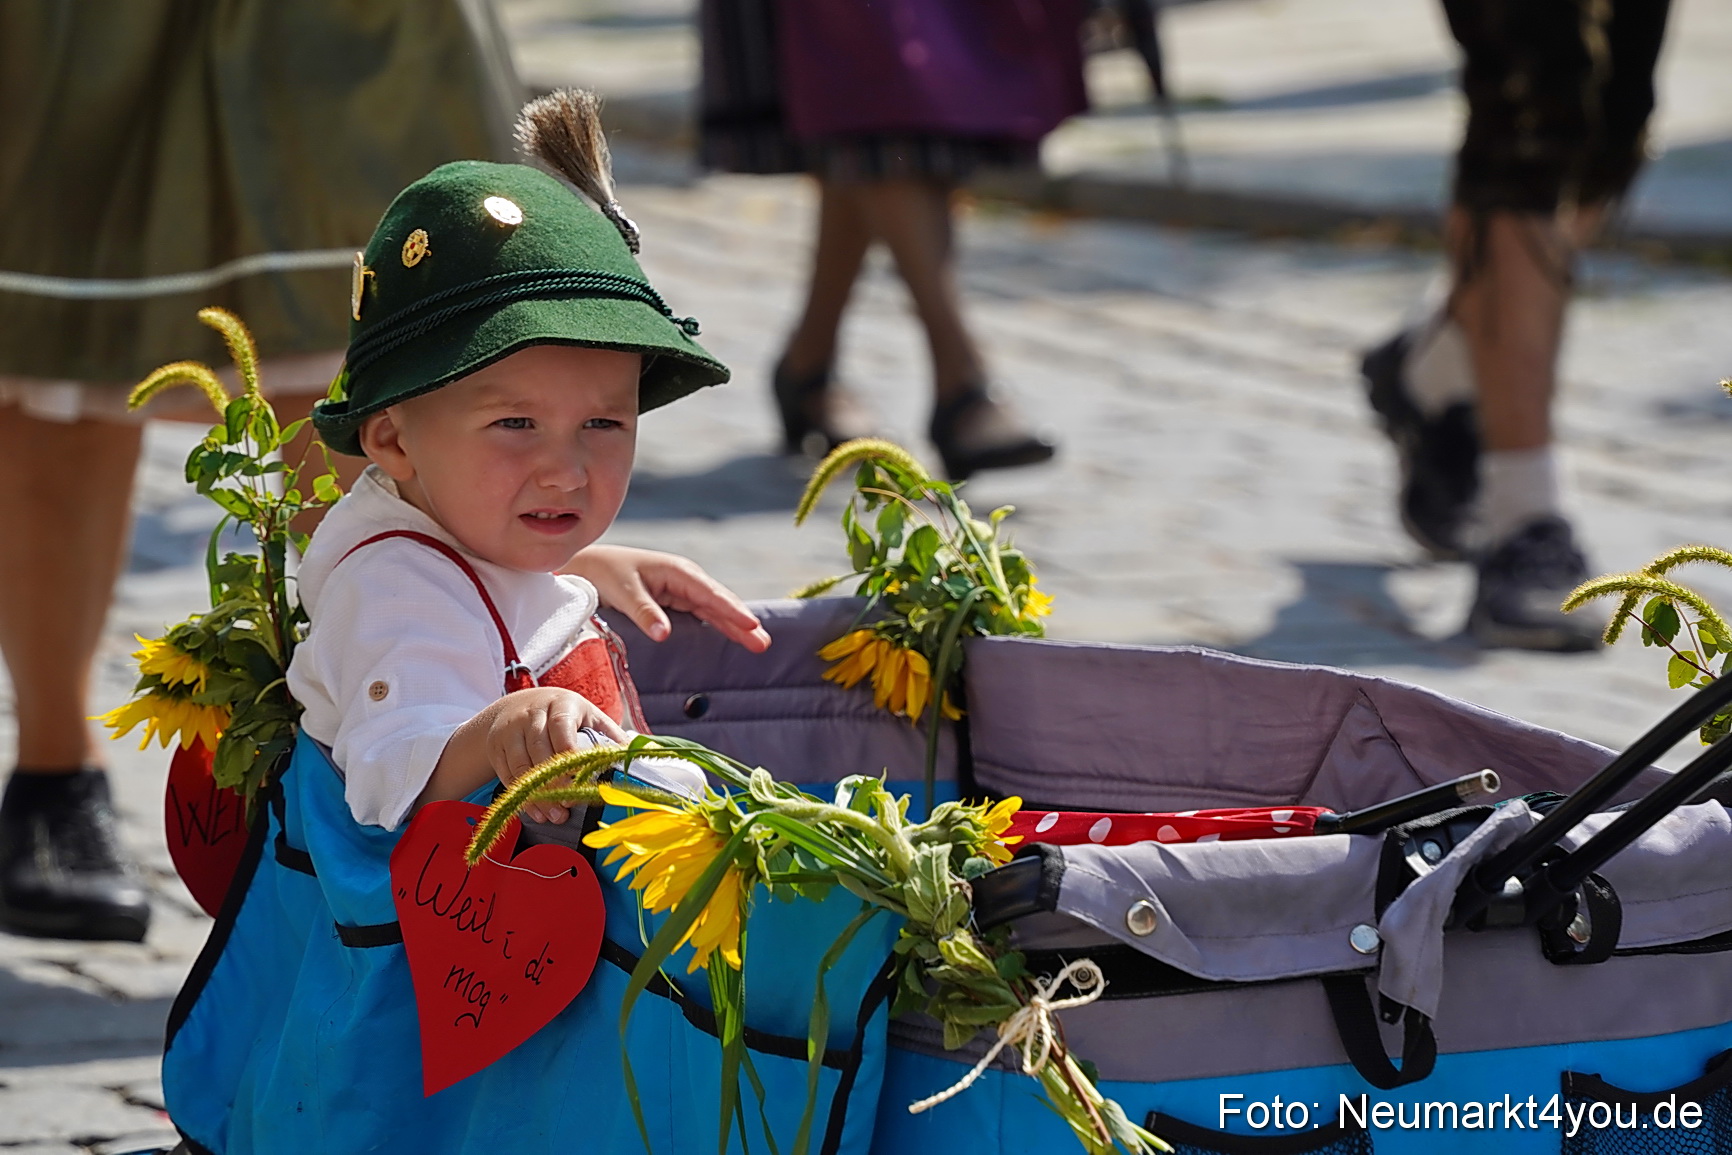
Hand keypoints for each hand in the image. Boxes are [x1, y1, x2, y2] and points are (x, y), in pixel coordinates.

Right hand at [482, 687, 627, 823]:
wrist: (518, 705)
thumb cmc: (564, 715)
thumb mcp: (589, 717)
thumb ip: (611, 735)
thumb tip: (641, 753)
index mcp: (561, 705)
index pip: (563, 730)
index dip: (571, 758)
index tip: (582, 782)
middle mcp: (532, 714)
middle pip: (540, 752)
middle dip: (555, 783)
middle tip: (569, 807)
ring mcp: (510, 730)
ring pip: (522, 768)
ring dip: (539, 796)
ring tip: (556, 816)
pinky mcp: (497, 747)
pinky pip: (508, 777)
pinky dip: (523, 798)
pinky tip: (538, 812)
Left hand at [564, 544, 771, 652]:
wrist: (588, 565)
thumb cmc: (605, 573)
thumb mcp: (623, 591)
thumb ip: (644, 612)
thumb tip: (664, 634)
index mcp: (678, 571)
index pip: (711, 595)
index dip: (732, 611)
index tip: (752, 625)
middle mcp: (685, 579)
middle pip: (720, 602)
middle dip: (743, 621)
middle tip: (764, 643)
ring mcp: (682, 589)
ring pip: (715, 609)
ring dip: (736, 625)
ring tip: (758, 644)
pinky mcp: (676, 600)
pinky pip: (704, 613)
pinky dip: (721, 624)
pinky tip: (735, 635)